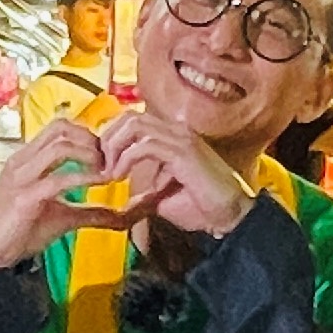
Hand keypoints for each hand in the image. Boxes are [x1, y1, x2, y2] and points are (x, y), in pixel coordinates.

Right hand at [0, 117, 141, 268]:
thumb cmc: (18, 233)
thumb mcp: (61, 217)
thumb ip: (90, 213)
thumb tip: (123, 217)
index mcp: (27, 159)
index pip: (60, 127)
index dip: (88, 135)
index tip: (108, 155)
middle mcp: (23, 161)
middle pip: (61, 127)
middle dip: (92, 139)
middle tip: (111, 159)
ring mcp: (21, 177)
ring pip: (60, 146)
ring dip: (90, 154)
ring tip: (107, 170)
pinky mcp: (24, 198)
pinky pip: (57, 179)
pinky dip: (84, 178)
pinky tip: (101, 183)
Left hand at [98, 109, 255, 238]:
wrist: (231, 216)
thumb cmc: (202, 207)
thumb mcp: (162, 197)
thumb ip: (143, 190)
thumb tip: (123, 199)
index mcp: (173, 136)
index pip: (133, 121)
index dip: (112, 138)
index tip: (101, 164)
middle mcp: (176, 130)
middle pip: (129, 116)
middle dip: (108, 139)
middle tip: (100, 165)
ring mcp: (181, 138)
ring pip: (134, 124)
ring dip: (114, 147)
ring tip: (109, 171)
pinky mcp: (183, 151)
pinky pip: (144, 145)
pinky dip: (125, 159)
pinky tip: (119, 176)